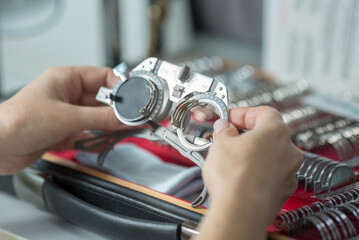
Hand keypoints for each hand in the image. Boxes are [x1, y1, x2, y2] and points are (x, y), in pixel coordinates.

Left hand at [0, 66, 128, 174]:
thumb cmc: (17, 121)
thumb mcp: (67, 117)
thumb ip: (100, 118)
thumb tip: (126, 118)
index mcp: (66, 80)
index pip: (103, 77)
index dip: (121, 88)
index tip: (135, 100)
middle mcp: (67, 96)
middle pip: (102, 101)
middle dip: (116, 112)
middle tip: (131, 121)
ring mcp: (66, 115)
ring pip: (96, 119)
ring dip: (107, 128)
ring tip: (120, 134)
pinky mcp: (63, 133)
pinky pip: (87, 135)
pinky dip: (95, 140)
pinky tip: (103, 144)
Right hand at [195, 106, 302, 239]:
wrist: (241, 211)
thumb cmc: (235, 178)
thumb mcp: (220, 144)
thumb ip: (224, 131)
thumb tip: (224, 127)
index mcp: (276, 131)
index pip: (264, 112)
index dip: (244, 113)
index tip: (230, 118)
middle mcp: (288, 150)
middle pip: (268, 134)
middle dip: (247, 134)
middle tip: (228, 138)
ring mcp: (289, 172)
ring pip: (270, 155)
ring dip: (253, 154)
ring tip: (232, 160)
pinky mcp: (283, 190)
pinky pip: (271, 174)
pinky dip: (258, 172)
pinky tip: (241, 177)